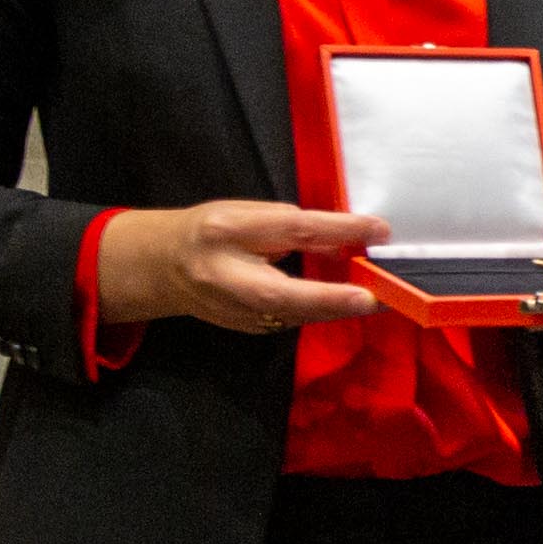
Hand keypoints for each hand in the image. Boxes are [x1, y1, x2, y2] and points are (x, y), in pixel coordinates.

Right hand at [95, 200, 384, 333]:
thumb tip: (343, 239)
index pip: (290, 229)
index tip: (378, 230)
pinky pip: (290, 320)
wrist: (163, 267)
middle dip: (331, 298)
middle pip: (284, 293)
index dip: (337, 230)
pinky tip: (346, 304)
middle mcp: (225, 274)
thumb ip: (289, 226)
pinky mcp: (245, 328)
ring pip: (292, 313)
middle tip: (373, 296)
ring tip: (376, 298)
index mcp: (226, 230)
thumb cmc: (211, 231)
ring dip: (335, 308)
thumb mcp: (247, 215)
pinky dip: (319, 312)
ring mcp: (231, 308)